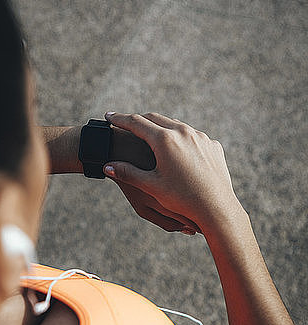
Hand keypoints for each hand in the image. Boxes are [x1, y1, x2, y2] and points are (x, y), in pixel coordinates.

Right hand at [103, 112, 240, 232]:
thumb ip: (128, 174)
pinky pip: (192, 135)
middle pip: (154, 118)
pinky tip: (174, 145)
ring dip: (158, 125)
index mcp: (165, 140)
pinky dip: (178, 136)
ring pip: (175, 124)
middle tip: (124, 121)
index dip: (120, 120)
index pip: (136, 123)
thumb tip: (107, 167)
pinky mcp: (212, 145)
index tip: (108, 117)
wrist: (217, 207)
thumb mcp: (151, 186)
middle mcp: (183, 132)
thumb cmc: (182, 199)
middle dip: (138, 119)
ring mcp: (200, 137)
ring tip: (147, 131)